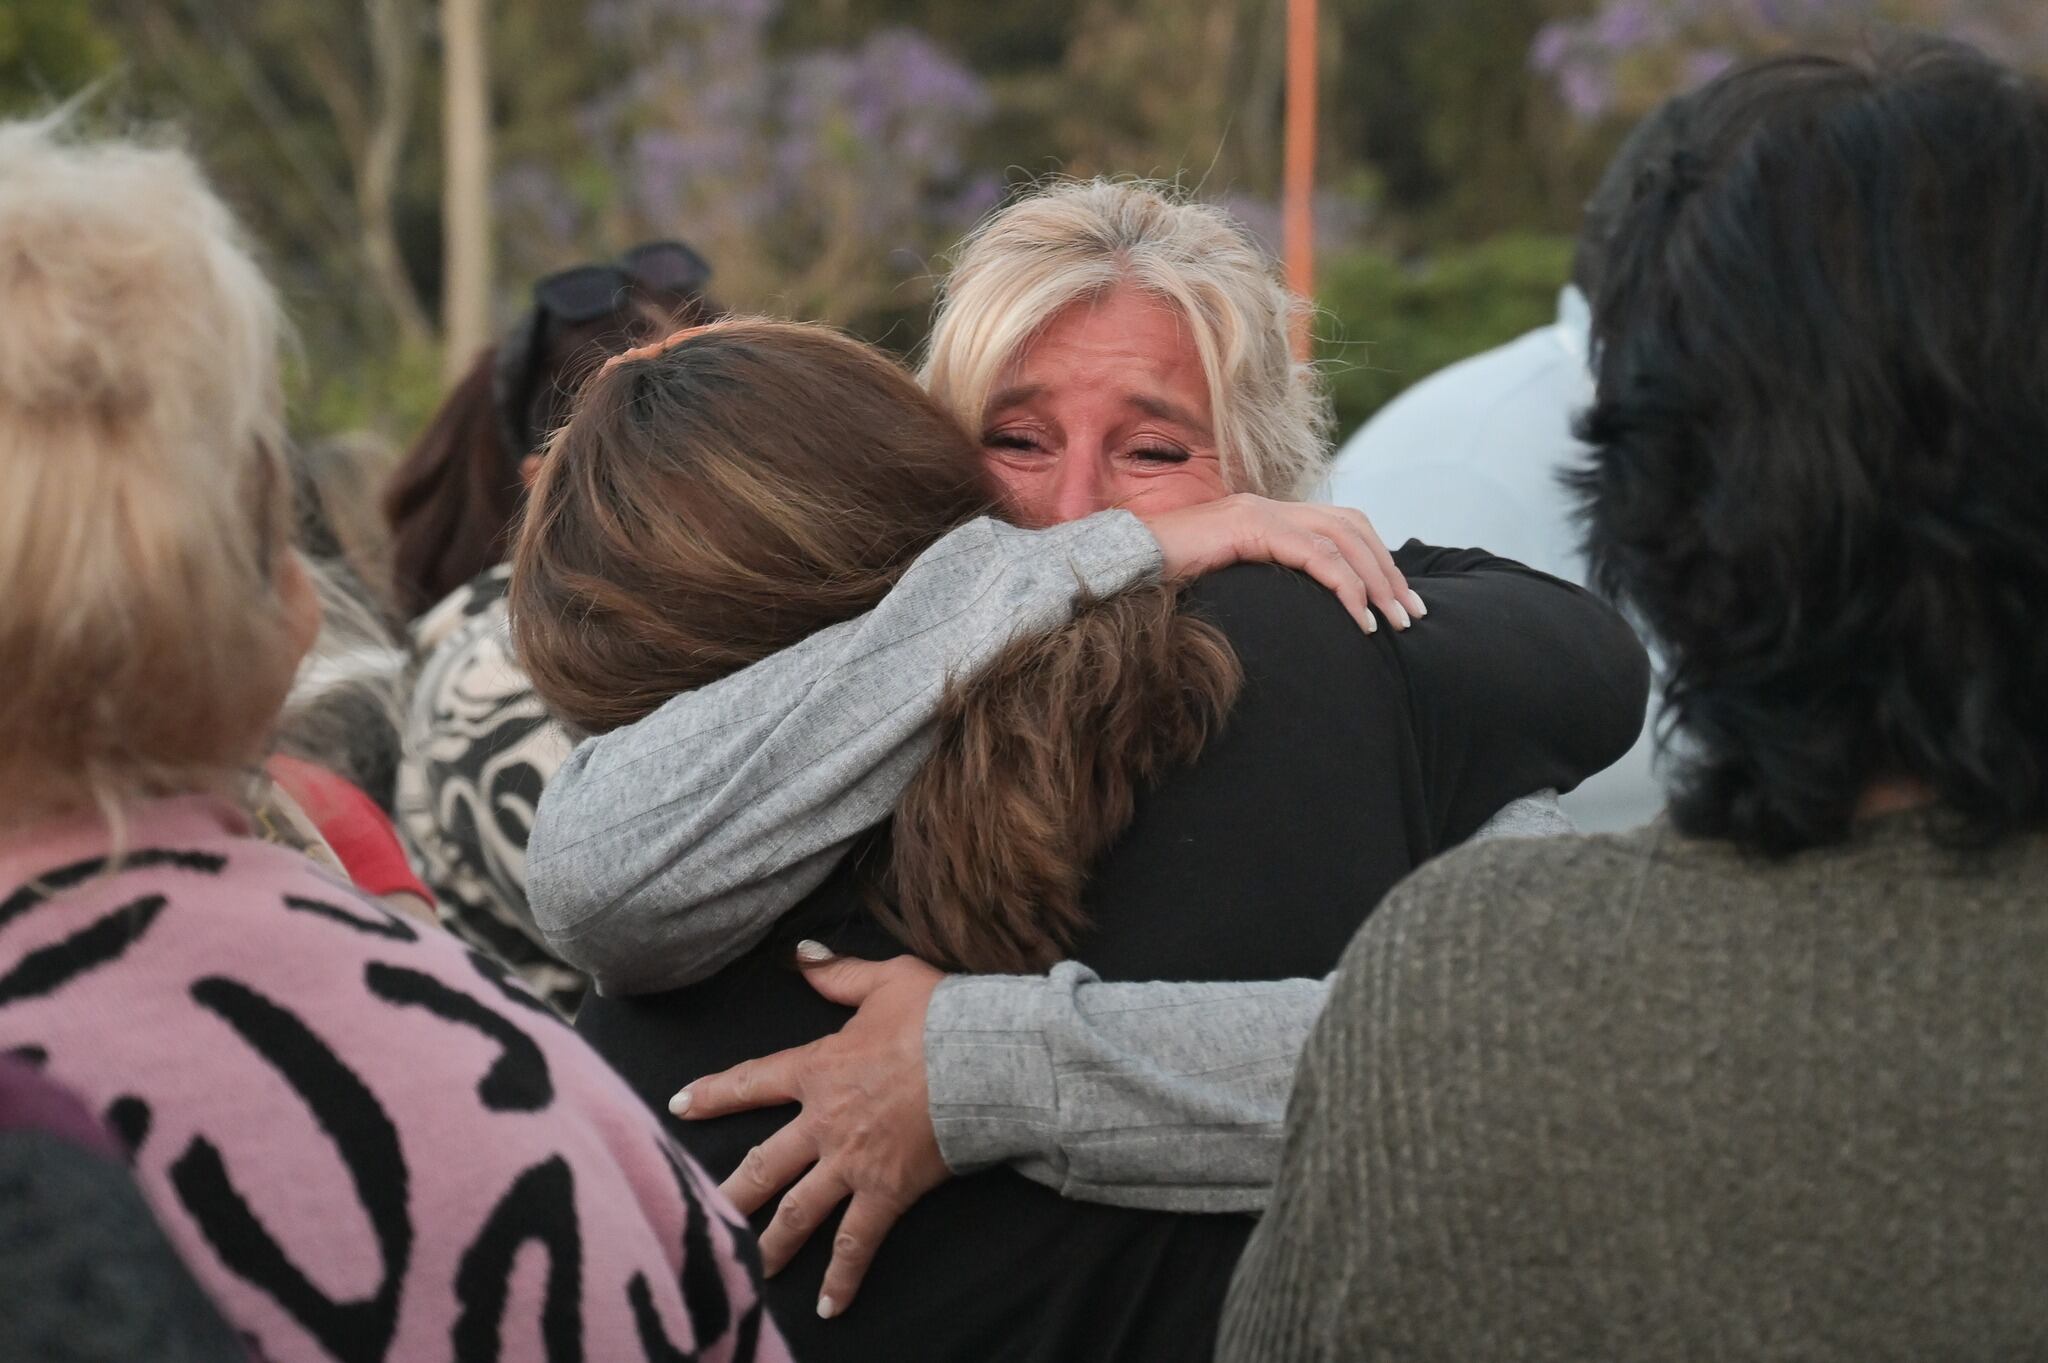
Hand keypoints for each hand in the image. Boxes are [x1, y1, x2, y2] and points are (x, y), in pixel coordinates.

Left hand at [670, 945, 948, 1319]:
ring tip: (744, 1273)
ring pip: (796, 1213)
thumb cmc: (939, 1016)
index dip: (714, 1094)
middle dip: (726, 1194)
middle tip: (690, 1214)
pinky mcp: (887, 1192)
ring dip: (767, 1246)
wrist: (983, 1059)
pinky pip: (857, 1243)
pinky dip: (842, 1278)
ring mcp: (852, 1162)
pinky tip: (828, 1308)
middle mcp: (824, 1123)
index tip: (679, 1105)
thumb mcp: (887, 980)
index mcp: (818, 1069)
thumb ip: (839, 973)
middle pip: (761, 1166)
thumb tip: (801, 954)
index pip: (751, 1082)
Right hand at [1139, 493, 1426, 633]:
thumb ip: (1257, 590)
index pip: (1341, 527)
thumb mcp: (1222, 587)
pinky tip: (1358, 618)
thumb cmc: (1158, 585)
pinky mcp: (1247, 526)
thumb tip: (1291, 622)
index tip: (1397, 602)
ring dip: (1376, 582)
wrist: (1115, 567)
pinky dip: (1345, 585)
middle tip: (1413, 616)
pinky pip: (1314, 554)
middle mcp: (1267, 506)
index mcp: (1265, 516)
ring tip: (1394, 622)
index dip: (1377, 561)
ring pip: (1342, 539)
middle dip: (1389, 572)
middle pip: (1353, 528)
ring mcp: (1258, 512)